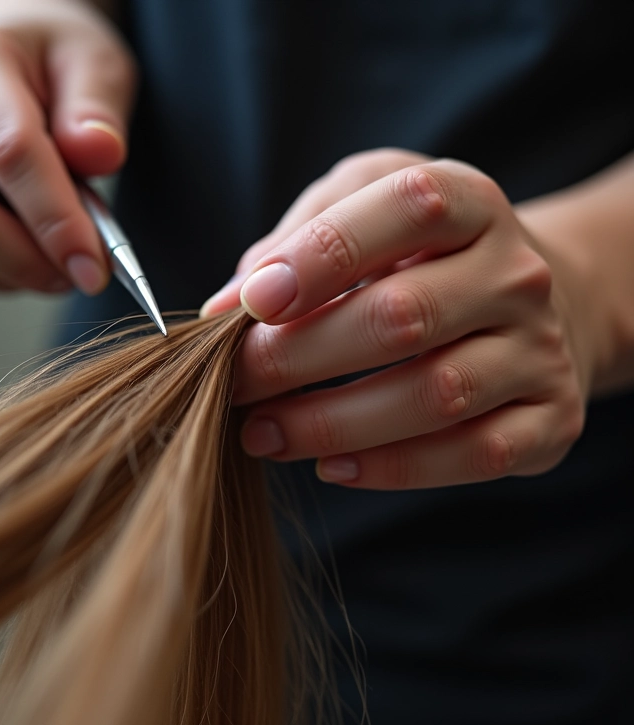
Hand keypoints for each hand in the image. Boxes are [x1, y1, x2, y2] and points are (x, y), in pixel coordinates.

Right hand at [0, 1, 135, 293]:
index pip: (10, 153)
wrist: (4, 57)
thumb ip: (100, 109)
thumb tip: (100, 152)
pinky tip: (25, 249)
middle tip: (84, 273)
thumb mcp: (96, 64)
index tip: (93, 265)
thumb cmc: (53, 63)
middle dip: (31, 263)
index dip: (56, 221)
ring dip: (17, 274)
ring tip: (59, 256)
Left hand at [206, 150, 592, 488]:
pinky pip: (473, 455)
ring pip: (435, 395)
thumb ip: (294, 243)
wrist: (531, 306)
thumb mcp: (363, 211)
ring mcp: (540, 350)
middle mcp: (517, 274)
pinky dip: (393, 469)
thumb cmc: (422, 258)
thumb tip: (225, 309)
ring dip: (331, 422)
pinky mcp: (550, 418)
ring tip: (262, 433)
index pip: (408, 208)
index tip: (249, 303)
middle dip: (299, 356)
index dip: (323, 253)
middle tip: (235, 382)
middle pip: (403, 315)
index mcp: (471, 204)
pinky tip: (331, 466)